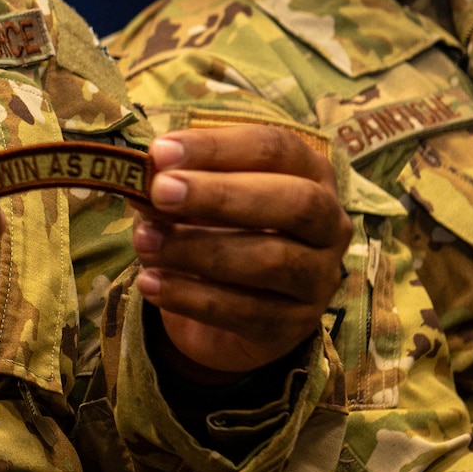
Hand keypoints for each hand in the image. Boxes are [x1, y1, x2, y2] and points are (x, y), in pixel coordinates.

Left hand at [133, 127, 349, 379]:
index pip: (276, 149)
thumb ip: (174, 186)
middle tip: (161, 192)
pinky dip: (193, 298)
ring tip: (144, 242)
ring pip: (273, 260)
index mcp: (310, 173)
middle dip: (222, 195)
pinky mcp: (295, 324)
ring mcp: (319, 277)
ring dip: (199, 249)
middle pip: (295, 202)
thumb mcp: (195, 201)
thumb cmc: (214, 231)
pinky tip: (151, 283)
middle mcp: (329, 223)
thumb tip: (143, 177)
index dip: (218, 147)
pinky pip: (250, 312)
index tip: (161, 152)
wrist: (224, 309)